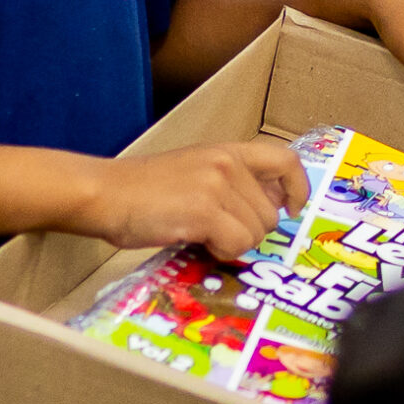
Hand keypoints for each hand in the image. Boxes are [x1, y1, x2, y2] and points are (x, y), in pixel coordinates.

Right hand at [69, 137, 309, 258]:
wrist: (105, 194)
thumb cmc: (143, 191)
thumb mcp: (195, 172)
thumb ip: (231, 184)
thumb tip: (267, 210)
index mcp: (228, 151)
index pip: (286, 159)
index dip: (297, 187)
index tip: (291, 208)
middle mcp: (228, 164)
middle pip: (270, 213)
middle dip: (251, 232)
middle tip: (219, 234)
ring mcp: (218, 186)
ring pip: (256, 232)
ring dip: (234, 244)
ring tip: (203, 236)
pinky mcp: (205, 211)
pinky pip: (237, 244)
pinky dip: (222, 252)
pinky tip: (198, 243)